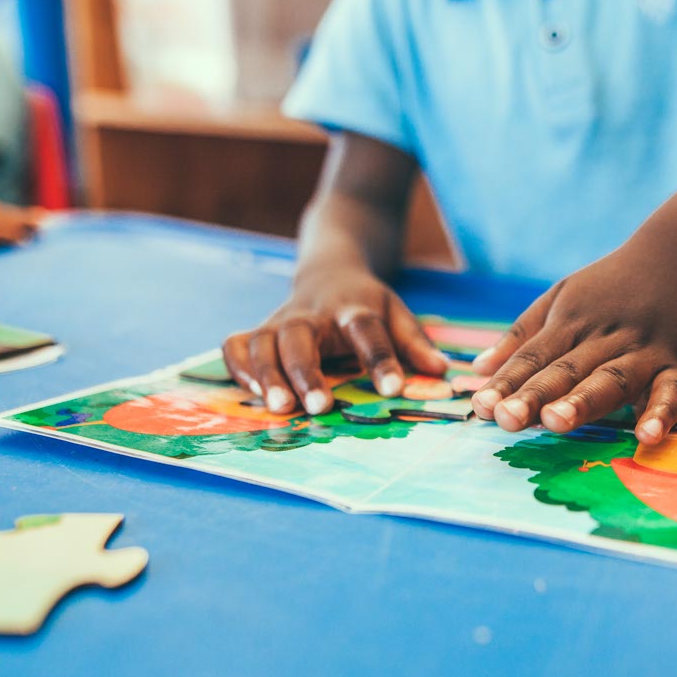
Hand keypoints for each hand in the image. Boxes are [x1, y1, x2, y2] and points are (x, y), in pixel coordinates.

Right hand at [222, 264, 447, 415]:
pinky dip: (239, 369)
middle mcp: (311, 313)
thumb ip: (414, 342)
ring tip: (280, 408)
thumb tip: (441, 372)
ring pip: (262, 342)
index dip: (380, 359)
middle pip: (301, 336)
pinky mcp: (257, 330)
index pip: (367, 330)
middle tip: (319, 407)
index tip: (392, 390)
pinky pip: (235, 346)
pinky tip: (253, 394)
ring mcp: (279, 321)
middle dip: (307, 372)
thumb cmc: (365, 303)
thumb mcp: (396, 313)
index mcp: (353, 308)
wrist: (328, 268)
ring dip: (268, 375)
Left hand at [470, 244, 676, 444]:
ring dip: (584, 401)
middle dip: (536, 394)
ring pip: (611, 380)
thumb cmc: (611, 286)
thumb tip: (477, 369)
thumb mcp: (561, 297)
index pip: (534, 357)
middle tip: (508, 419)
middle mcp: (606, 338)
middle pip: (566, 370)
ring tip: (556, 422)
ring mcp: (645, 352)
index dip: (508, 382)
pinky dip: (661, 413)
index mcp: (571, 322)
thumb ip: (520, 336)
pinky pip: (671, 392)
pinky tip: (646, 436)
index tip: (481, 406)